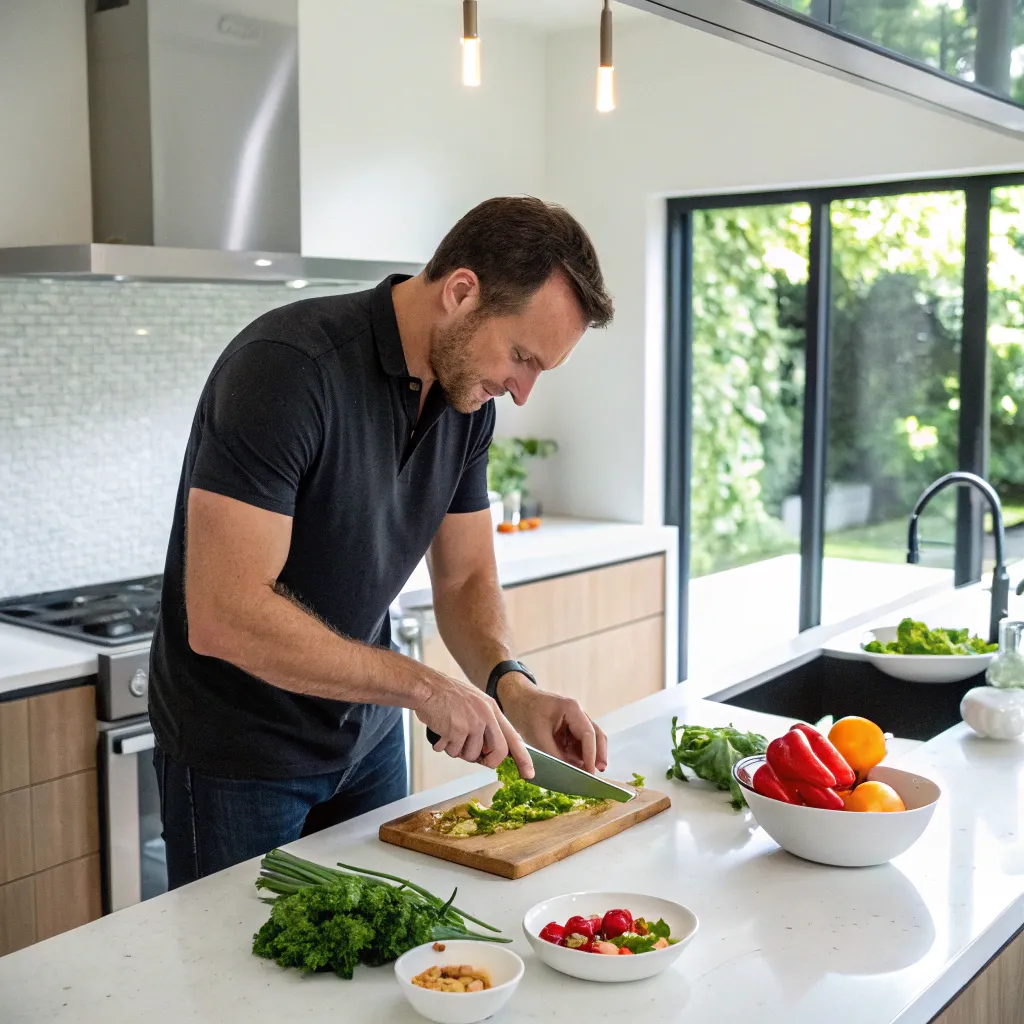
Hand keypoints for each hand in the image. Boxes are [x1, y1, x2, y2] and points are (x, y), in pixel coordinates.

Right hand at [413, 669, 533, 777]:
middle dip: (487, 761)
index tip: (529, 773)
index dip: (523, 758)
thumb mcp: (473, 705)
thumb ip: (485, 726)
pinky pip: (453, 751)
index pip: (514, 737)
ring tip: (449, 733)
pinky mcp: (457, 729)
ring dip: (458, 750)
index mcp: (492, 709)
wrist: (425, 687)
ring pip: (471, 755)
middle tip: (476, 758)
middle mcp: (486, 715)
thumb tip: (487, 753)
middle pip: (498, 752)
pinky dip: (444, 746)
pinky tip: (440, 732)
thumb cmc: (445, 697)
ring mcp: (472, 722)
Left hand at [498, 674, 607, 774]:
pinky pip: (578, 741)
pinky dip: (578, 753)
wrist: (515, 698)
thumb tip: (570, 773)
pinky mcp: (568, 726)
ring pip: (589, 740)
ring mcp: (574, 719)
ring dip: (587, 755)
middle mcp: (577, 713)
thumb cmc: (525, 713)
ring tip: (584, 774)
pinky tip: (574, 766)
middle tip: (596, 775)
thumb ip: (555, 756)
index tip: (590, 773)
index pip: (588, 734)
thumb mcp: (538, 737)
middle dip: (597, 755)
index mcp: (572, 709)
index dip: (591, 755)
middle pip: (595, 736)